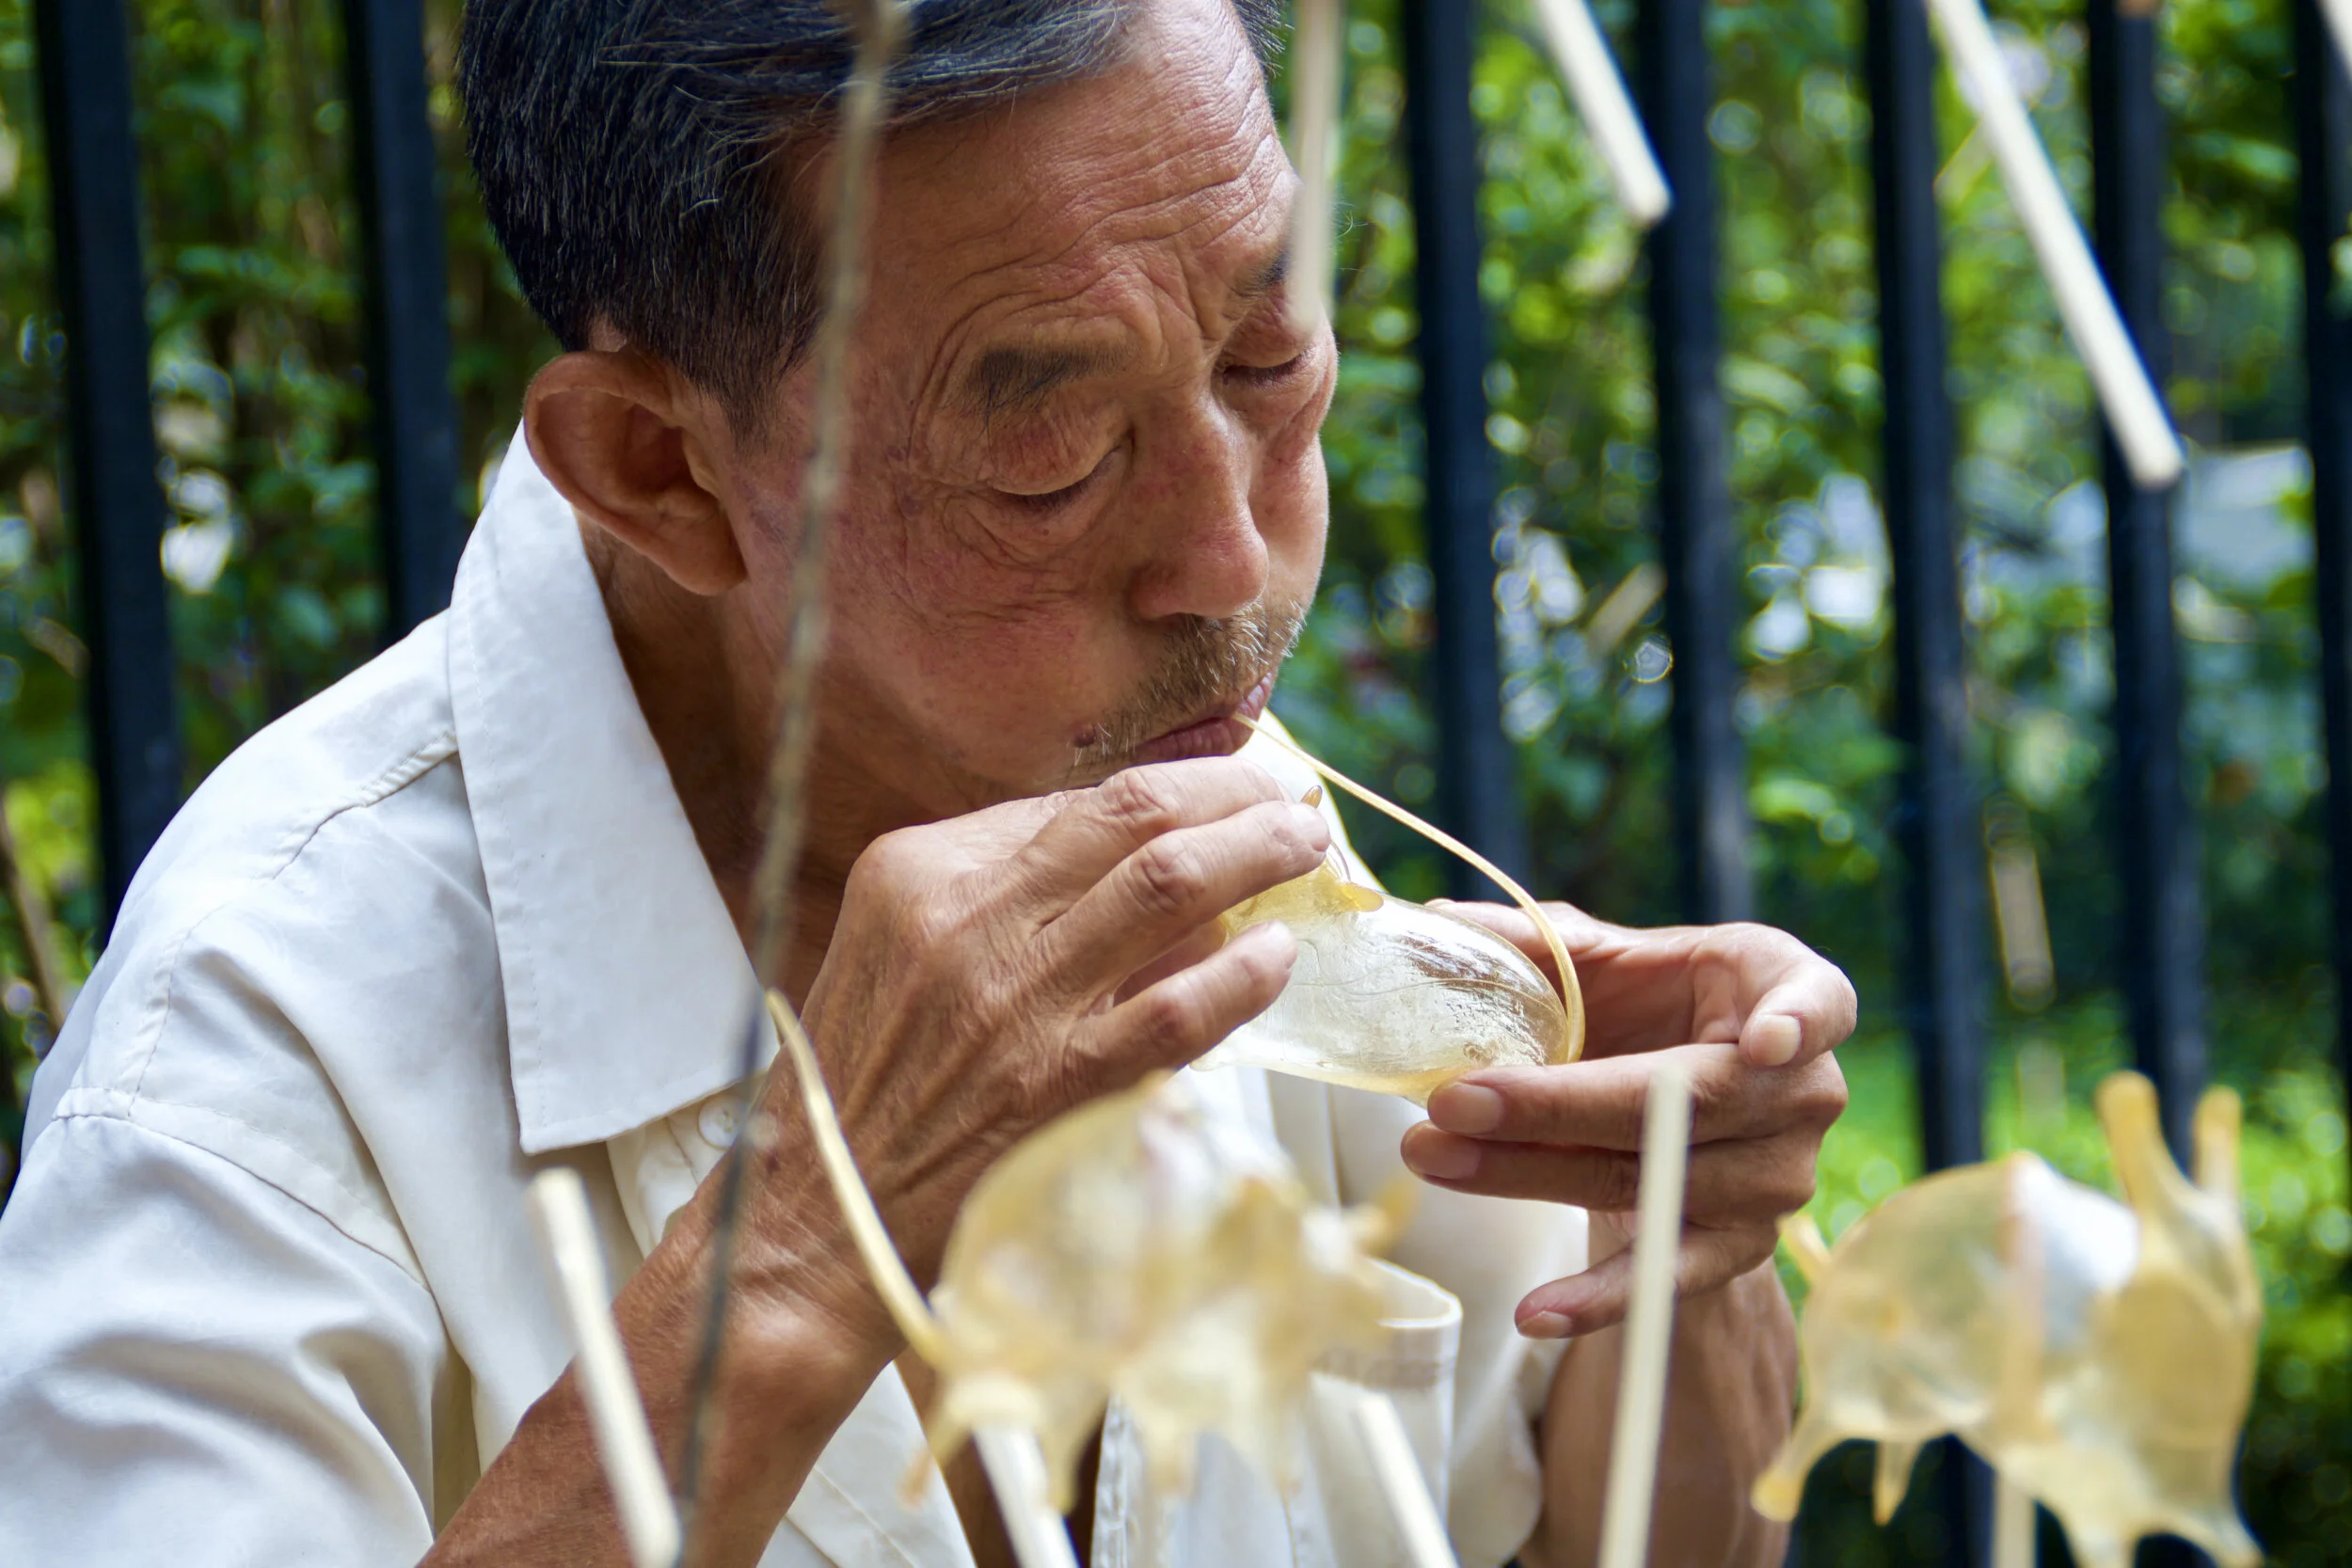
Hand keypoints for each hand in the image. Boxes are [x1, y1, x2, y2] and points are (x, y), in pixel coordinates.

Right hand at [743, 757, 1328, 1345]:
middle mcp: (965, 919)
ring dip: (1255, 853)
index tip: (1227, 788)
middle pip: (1131, 816)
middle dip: (1230, 793)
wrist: (824, 1208)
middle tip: (1287, 799)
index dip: (1171, 786)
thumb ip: (1013, 899)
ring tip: (1302, 845)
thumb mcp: (906, 948)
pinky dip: (1241, 973)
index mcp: (919, 869)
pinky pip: (1176, 1006)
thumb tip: (1156, 860)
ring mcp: (1014, 999)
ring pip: (1166, 885)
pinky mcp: (1058, 1082)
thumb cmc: (875, 1077)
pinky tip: (1278, 955)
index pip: (1075, 804)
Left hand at [1398, 905, 1852, 1336]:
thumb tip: (1438, 923)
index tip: (1765, 1044)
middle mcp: (1801, 1091)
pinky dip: (1600, 1297)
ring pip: (1650, 1180)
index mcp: (1788, 990)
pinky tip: (1538, 1310)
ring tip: (1434, 1158)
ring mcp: (1777, 1177)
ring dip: (1532, 1175)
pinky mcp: (1738, 1246)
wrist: (1675, 1094)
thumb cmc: (1647, 1003)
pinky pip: (1667, 1274)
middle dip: (1557, 1105)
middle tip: (1454, 1100)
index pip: (1817, 1003)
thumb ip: (1537, 941)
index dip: (1795, 1023)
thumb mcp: (1608, 958)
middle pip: (1683, 1104)